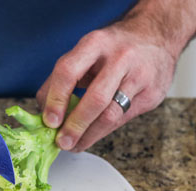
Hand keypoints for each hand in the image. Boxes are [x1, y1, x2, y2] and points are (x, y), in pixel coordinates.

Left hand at [36, 17, 178, 151]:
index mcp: (95, 43)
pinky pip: (123, 119)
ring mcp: (141, 76)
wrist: (156, 35)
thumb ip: (62, 79)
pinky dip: (103, 131)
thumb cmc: (112, 49)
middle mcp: (120, 57)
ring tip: (75, 145)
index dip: (56, 100)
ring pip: (112, 114)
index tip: (49, 122)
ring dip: (89, 135)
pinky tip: (91, 135)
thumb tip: (43, 111)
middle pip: (95, 99)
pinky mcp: (152, 94)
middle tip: (62, 143)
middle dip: (75, 126)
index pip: (68, 72)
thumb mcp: (85, 52)